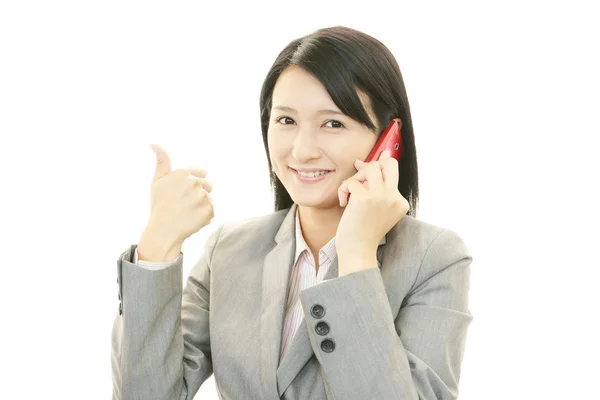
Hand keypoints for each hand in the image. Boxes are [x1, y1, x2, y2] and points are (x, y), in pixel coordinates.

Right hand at [144, 144, 214, 247]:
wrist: (163, 230)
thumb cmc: (159, 205)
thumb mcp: (158, 181)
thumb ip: (162, 161)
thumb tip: (154, 143)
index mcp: (183, 174)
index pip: (202, 174)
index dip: (195, 184)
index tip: (185, 194)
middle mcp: (194, 183)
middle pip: (208, 186)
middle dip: (200, 194)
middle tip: (185, 205)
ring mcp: (203, 197)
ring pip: (209, 199)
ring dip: (201, 206)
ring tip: (187, 213)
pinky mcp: (209, 211)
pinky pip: (212, 211)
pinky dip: (204, 217)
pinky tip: (192, 220)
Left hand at [335, 151, 408, 272]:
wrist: (357, 251)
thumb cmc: (362, 231)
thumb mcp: (374, 208)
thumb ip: (374, 187)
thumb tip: (364, 161)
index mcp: (400, 202)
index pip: (393, 173)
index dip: (378, 168)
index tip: (368, 168)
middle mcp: (394, 197)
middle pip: (390, 163)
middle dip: (372, 165)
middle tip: (360, 176)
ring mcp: (382, 196)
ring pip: (371, 166)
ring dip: (356, 177)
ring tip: (350, 193)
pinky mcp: (365, 197)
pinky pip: (350, 181)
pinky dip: (343, 190)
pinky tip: (343, 203)